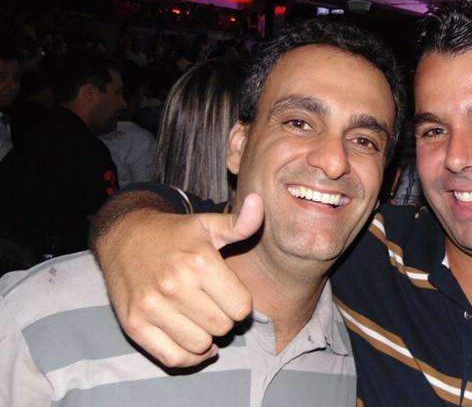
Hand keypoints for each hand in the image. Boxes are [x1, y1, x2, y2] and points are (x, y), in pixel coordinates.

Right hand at [98, 193, 263, 366]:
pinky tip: (194, 343)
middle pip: (223, 327)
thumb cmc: (174, 234)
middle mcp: (174, 286)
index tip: (230, 294)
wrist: (123, 237)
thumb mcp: (208, 224)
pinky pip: (172, 358)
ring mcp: (151, 308)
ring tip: (201, 318)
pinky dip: (189, 357)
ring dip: (207, 337)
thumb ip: (239, 222)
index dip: (241, 304)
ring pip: (200, 345)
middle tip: (214, 305)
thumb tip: (259, 202)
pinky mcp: (133, 326)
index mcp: (199, 262)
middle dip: (225, 319)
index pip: (241, 307)